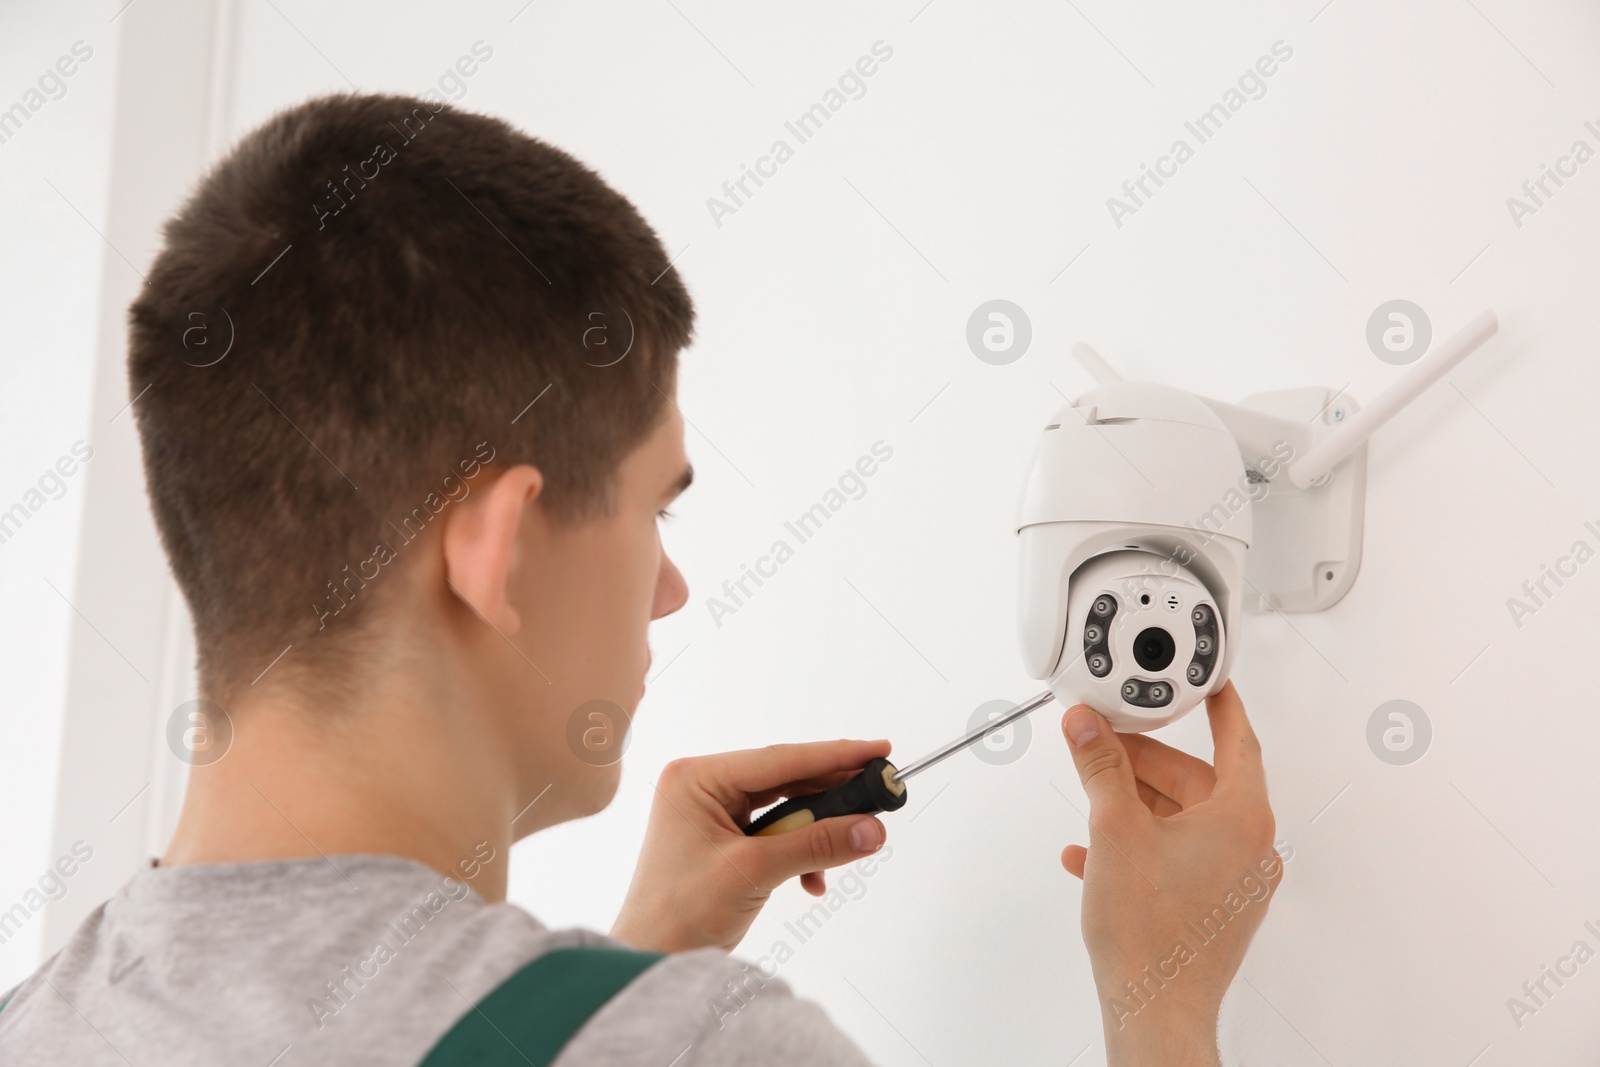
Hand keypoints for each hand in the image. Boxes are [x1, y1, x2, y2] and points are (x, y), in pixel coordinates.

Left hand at [610, 739, 891, 953]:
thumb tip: (872, 829)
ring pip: (783, 807)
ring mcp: (711, 812)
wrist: (651, 961)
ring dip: (815, 832)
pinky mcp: (723, 838)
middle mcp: (702, 786)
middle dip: (831, 796)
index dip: (834, 755)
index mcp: (696, 778)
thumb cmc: (679, 914)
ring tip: (852, 842)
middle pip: (784, 779)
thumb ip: (816, 845)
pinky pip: (774, 832)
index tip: (877, 750)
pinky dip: (799, 853)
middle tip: (878, 793)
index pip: (779, 759)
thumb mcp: (754, 871)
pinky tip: (813, 880)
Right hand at [1060, 681, 1281, 1066]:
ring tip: (1094, 799)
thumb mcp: (1114, 831)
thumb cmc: (1151, 936)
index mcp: (1242, 817)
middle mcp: (1250, 847)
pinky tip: (1095, 855)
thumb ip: (1100, 768)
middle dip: (1146, 762)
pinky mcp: (1217, 909)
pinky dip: (1142, 846)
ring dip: (1137, 806)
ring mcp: (1237, 883)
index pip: (1238, 739)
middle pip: (1199, 781)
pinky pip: (1181, 858)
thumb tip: (1088, 727)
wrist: (1156, 1010)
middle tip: (1108, 746)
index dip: (1220, 706)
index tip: (1212, 682)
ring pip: (1186, 821)